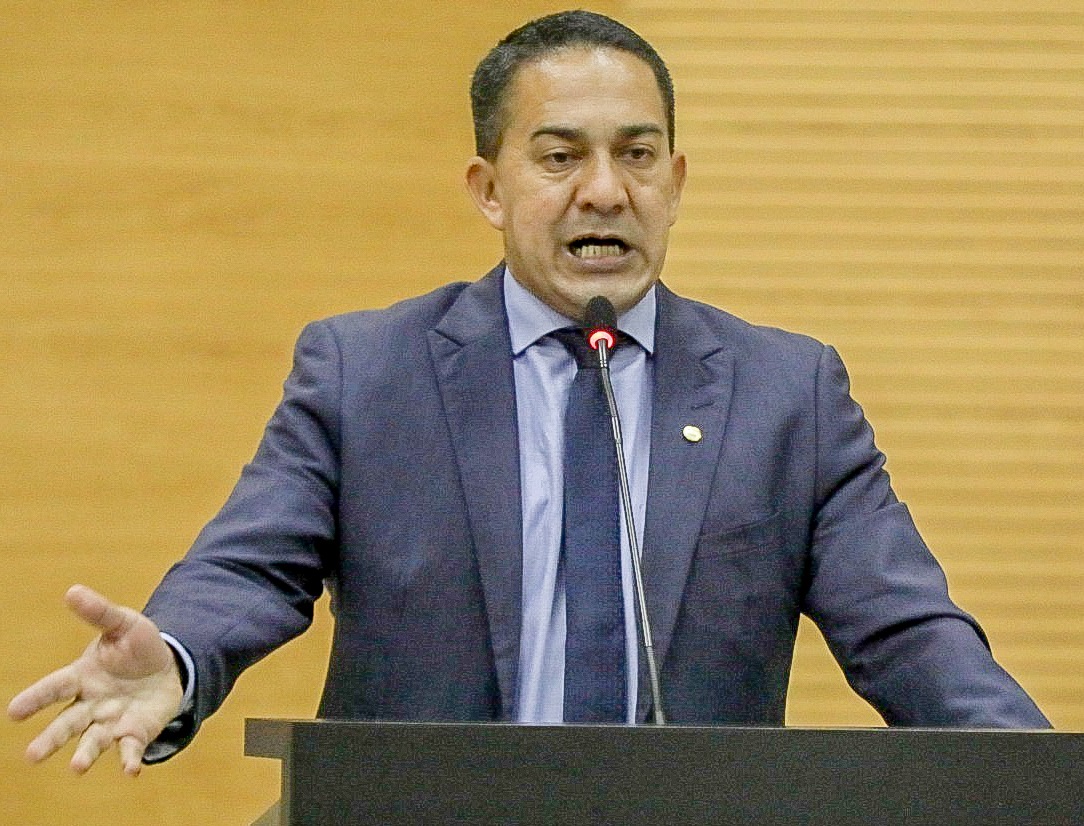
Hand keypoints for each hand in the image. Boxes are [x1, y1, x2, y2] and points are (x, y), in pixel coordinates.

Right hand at [8, 584, 183, 775]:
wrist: (169, 667)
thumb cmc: (136, 646)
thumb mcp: (122, 623)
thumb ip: (99, 612)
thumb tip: (72, 591)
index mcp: (82, 676)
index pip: (55, 687)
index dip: (35, 698)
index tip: (14, 711)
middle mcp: (91, 704)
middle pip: (67, 723)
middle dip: (50, 738)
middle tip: (32, 755)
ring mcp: (112, 722)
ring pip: (93, 741)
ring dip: (84, 755)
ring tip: (76, 767)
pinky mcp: (135, 733)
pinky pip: (130, 749)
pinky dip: (129, 760)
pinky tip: (131, 770)